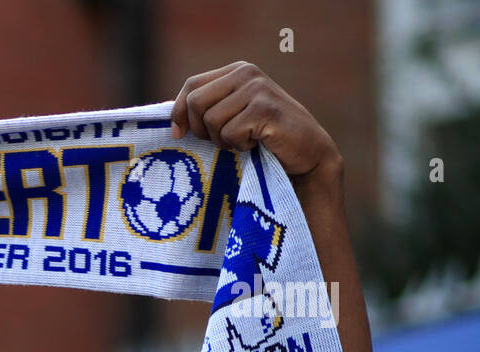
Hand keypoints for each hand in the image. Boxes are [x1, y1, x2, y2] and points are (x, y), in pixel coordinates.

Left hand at [169, 62, 341, 181]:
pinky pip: (229, 133)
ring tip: (245, 141)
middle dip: (201, 130)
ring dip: (224, 141)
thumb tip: (172, 122)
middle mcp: (247, 73)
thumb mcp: (233, 116)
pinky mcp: (265, 108)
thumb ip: (208, 109)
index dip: (179, 112)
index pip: (191, 85)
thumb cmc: (264, 138)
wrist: (307, 152)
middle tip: (223, 140)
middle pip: (196, 102)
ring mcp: (257, 89)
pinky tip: (257, 143)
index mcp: (237, 71)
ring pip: (211, 121)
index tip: (178, 134)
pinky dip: (239, 146)